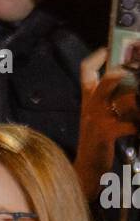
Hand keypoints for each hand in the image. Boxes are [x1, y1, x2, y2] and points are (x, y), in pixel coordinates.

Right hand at [76, 47, 139, 200]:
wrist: (86, 170)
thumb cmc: (96, 142)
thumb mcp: (97, 117)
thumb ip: (108, 100)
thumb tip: (130, 89)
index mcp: (87, 99)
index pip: (86, 70)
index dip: (97, 57)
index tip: (108, 50)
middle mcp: (90, 106)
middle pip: (106, 79)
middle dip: (123, 73)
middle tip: (133, 72)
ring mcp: (97, 119)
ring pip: (125, 99)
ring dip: (138, 104)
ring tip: (138, 108)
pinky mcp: (106, 133)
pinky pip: (129, 123)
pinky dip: (138, 125)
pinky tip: (137, 128)